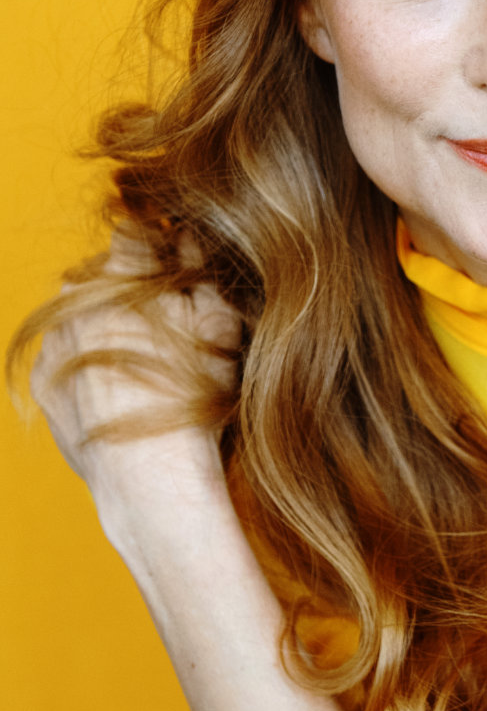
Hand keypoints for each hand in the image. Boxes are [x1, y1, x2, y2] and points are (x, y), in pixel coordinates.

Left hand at [30, 226, 242, 511]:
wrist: (148, 478)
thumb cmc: (191, 401)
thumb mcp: (218, 328)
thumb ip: (204, 275)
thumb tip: (192, 240)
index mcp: (120, 276)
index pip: (136, 232)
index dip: (161, 242)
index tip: (178, 259)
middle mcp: (76, 302)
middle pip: (105, 272)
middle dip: (133, 285)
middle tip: (170, 318)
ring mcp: (54, 342)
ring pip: (81, 312)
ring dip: (107, 321)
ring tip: (145, 358)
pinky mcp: (44, 382)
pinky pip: (65, 354)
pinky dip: (88, 360)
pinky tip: (119, 386)